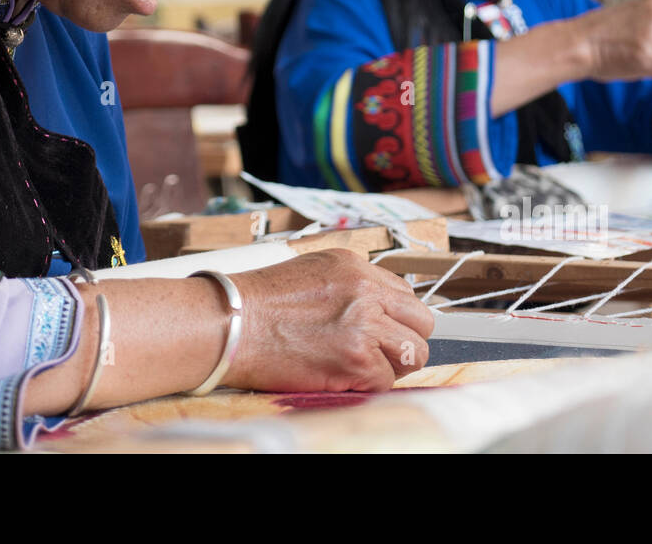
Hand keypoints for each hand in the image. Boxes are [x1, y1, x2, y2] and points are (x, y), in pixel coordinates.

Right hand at [224, 249, 433, 393]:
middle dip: (404, 341)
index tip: (382, 331)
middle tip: (378, 353)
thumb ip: (348, 285)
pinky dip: (366, 385)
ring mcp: (365, 324)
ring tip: (360, 367)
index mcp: (355, 266)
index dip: (394, 318)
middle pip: (421, 322)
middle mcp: (366, 291)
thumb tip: (373, 308)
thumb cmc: (257, 302)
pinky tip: (340, 377)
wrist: (231, 323)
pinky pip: (386, 381)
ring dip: (391, 365)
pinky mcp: (357, 359)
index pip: (404, 294)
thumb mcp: (310, 271)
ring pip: (413, 353)